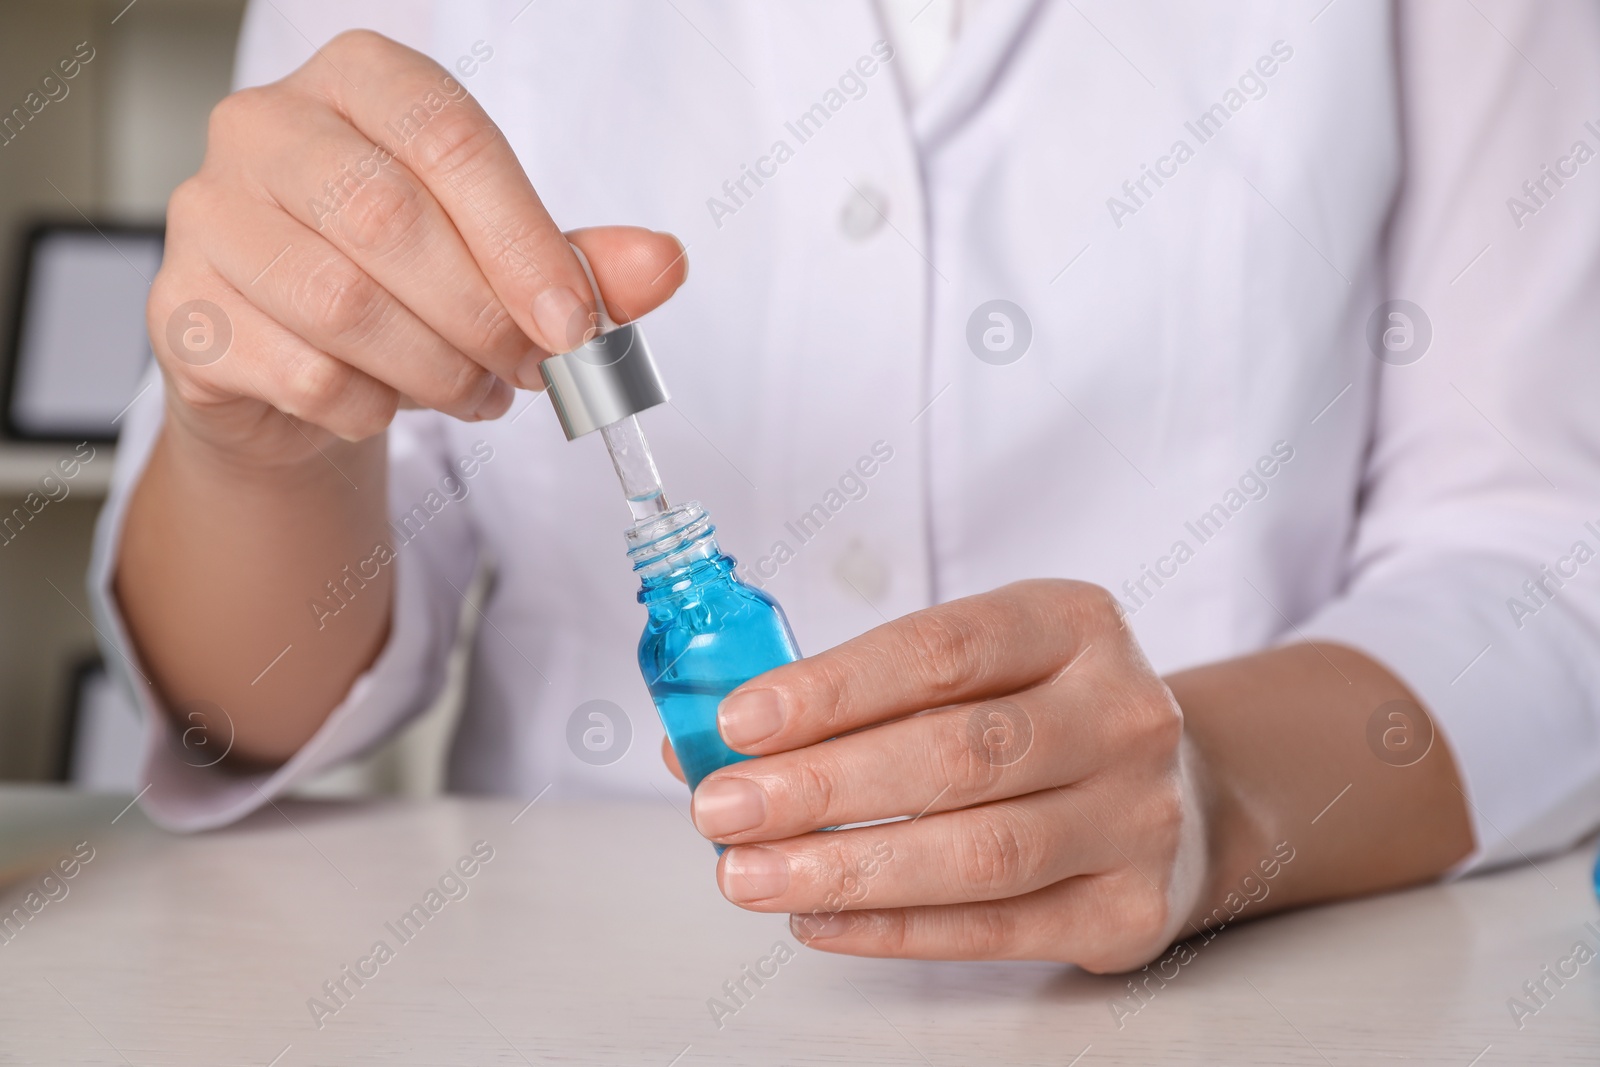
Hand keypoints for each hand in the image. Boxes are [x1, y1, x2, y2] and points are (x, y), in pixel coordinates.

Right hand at [149, 30, 686, 466]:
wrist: (298, 367)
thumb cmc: (404, 284)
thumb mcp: (507, 262)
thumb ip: (582, 262)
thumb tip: (662, 265)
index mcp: (358, 81)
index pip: (446, 136)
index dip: (523, 239)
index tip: (575, 324)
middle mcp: (266, 127)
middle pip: (389, 219)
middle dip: (484, 316)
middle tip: (533, 370)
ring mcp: (208, 215)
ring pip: (342, 304)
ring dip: (437, 370)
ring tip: (478, 391)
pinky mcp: (182, 312)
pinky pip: (302, 373)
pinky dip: (373, 407)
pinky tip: (392, 403)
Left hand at [674, 579, 1210, 971]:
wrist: (1176, 799)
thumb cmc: (1035, 720)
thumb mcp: (972, 672)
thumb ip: (847, 697)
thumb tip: (696, 743)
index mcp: (1074, 624)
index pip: (942, 650)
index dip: (833, 687)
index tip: (739, 721)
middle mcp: (1123, 712)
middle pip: (956, 753)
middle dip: (821, 785)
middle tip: (721, 810)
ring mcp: (1138, 815)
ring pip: (980, 850)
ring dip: (846, 868)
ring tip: (749, 875)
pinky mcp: (1131, 909)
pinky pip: (997, 929)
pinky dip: (895, 930)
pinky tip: (818, 920)